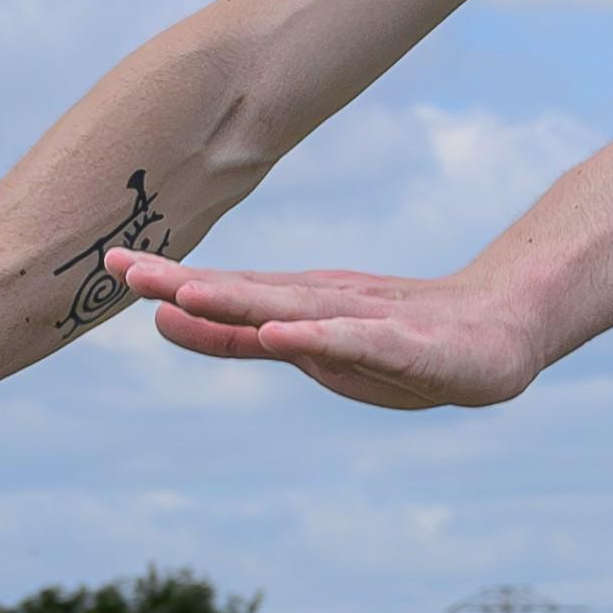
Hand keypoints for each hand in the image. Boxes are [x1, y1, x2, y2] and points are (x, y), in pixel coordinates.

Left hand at [109, 250, 547, 411]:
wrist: (500, 331)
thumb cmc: (395, 339)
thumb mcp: (305, 341)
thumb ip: (235, 335)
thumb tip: (164, 316)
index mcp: (293, 306)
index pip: (224, 294)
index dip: (170, 284)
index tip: (112, 266)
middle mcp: (322, 306)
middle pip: (247, 294)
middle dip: (186, 284)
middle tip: (127, 270)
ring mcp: (366, 323)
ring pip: (292, 310)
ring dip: (239, 301)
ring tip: (188, 293)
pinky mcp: (407, 346)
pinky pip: (356, 341)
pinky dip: (316, 337)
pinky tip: (282, 335)